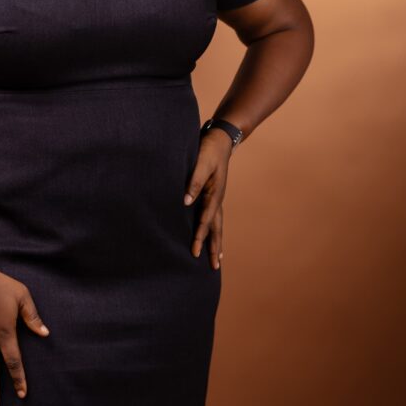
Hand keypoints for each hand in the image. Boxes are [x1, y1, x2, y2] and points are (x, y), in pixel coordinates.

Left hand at [184, 126, 231, 268]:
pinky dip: (212, 230)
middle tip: (215, 266)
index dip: (200, 236)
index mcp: (215, 194)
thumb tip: (185, 202)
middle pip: (216, 228)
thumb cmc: (208, 150)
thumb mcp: (200, 163)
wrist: (219, 139)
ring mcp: (216, 198)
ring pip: (216, 225)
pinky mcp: (212, 195)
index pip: (206, 220)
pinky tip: (210, 235)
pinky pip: (212, 218)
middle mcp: (217, 199)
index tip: (195, 251)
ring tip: (217, 259)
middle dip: (214, 247)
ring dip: (216, 241)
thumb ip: (193, 182)